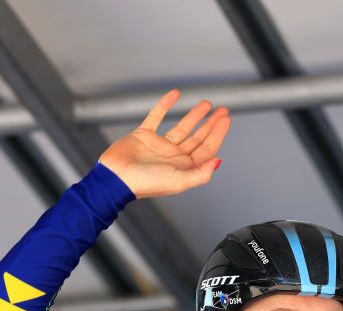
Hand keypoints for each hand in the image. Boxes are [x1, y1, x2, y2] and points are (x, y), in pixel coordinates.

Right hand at [99, 89, 229, 198]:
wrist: (116, 178)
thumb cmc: (146, 183)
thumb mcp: (179, 182)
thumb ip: (201, 173)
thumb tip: (218, 161)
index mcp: (183, 167)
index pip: (206, 148)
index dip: (217, 134)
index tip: (225, 120)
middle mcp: (173, 156)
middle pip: (198, 137)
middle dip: (211, 124)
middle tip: (222, 111)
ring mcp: (159, 145)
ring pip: (181, 127)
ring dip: (194, 115)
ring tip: (206, 104)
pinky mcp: (143, 135)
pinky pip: (156, 116)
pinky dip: (165, 105)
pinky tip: (175, 95)